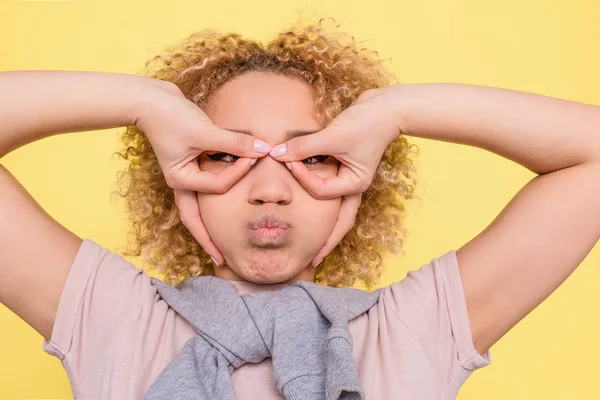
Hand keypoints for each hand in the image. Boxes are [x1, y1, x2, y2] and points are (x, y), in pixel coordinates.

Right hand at [135, 82, 271, 263]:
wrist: (151, 98)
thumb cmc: (171, 115)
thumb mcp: (203, 130)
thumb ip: (234, 142)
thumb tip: (263, 149)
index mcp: (180, 179)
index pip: (217, 186)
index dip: (238, 173)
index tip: (255, 155)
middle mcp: (182, 181)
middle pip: (196, 219)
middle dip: (209, 240)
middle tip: (223, 260)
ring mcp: (186, 174)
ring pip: (201, 205)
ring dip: (212, 222)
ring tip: (224, 242)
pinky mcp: (192, 164)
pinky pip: (207, 184)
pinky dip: (220, 189)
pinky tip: (230, 198)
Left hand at [270, 86, 402, 265]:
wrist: (385, 106)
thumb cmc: (366, 122)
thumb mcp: (334, 135)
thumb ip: (304, 147)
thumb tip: (276, 153)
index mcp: (355, 184)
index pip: (321, 191)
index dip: (302, 178)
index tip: (286, 159)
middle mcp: (352, 186)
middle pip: (337, 221)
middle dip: (325, 241)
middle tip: (310, 260)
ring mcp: (348, 179)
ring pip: (333, 209)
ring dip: (322, 225)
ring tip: (310, 244)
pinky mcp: (342, 168)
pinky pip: (326, 187)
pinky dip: (315, 191)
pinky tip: (306, 202)